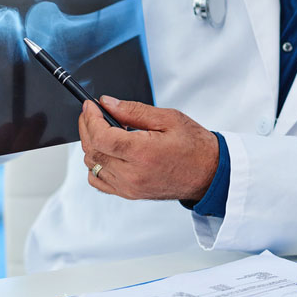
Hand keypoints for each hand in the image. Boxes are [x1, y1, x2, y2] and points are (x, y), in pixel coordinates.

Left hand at [79, 96, 218, 201]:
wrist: (209, 173)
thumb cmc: (195, 146)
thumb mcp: (168, 118)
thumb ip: (134, 110)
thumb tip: (108, 103)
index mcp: (143, 153)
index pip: (100, 136)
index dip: (90, 118)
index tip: (90, 105)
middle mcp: (132, 174)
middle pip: (92, 150)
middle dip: (87, 127)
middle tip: (93, 113)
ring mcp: (129, 187)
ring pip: (91, 165)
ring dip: (92, 145)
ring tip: (105, 131)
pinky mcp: (129, 194)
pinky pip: (98, 181)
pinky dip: (96, 164)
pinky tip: (108, 151)